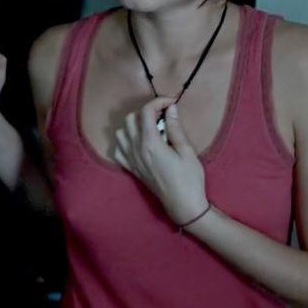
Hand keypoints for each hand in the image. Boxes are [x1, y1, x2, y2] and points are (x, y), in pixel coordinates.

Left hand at [113, 98, 208, 225]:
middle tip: (164, 116)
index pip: (146, 111)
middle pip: (130, 118)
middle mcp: (135, 149)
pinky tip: (139, 143)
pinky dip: (125, 142)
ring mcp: (131, 160)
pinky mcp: (131, 169)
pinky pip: (118, 150)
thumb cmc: (189, 178)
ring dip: (134, 125)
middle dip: (147, 111)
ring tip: (151, 128)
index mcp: (150, 143)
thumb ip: (175, 128)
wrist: (183, 205)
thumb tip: (171, 108)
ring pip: (121, 132)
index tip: (172, 103)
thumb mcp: (187, 151)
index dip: (159, 101)